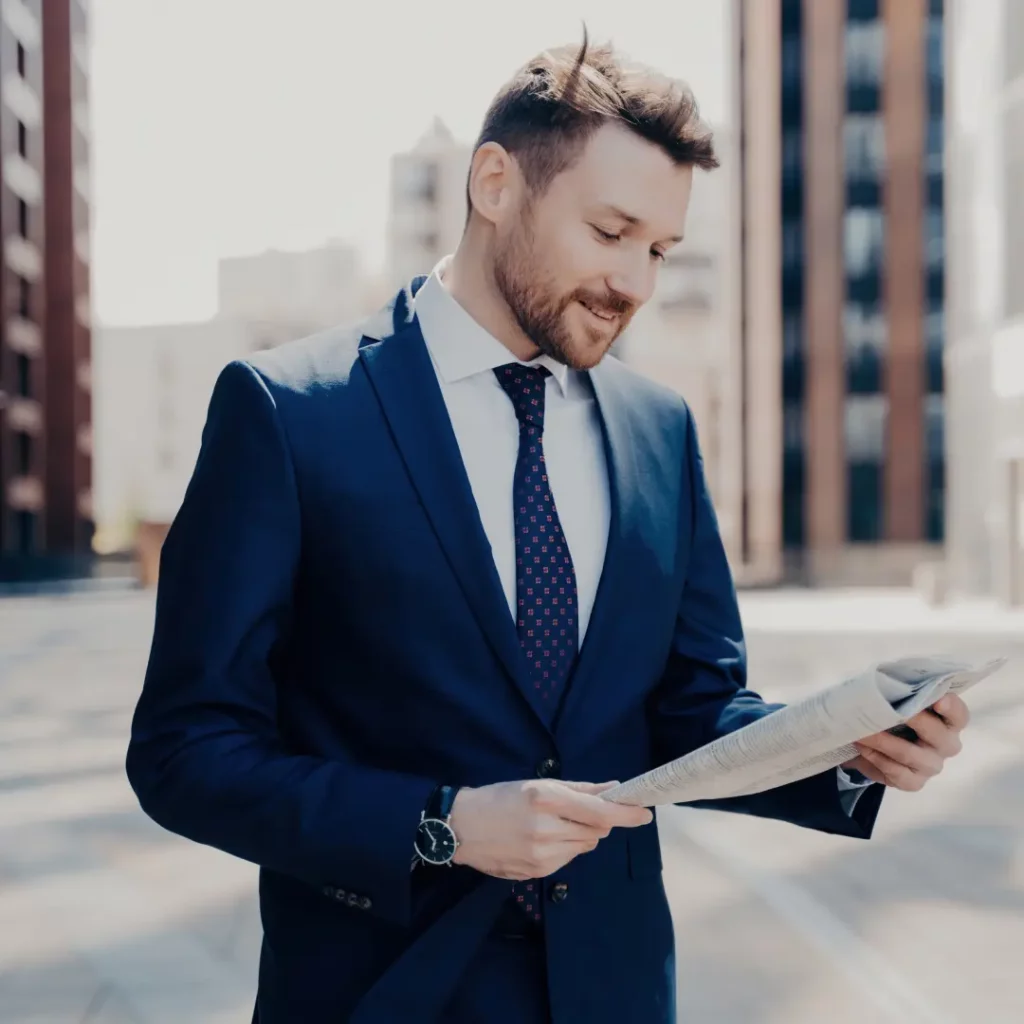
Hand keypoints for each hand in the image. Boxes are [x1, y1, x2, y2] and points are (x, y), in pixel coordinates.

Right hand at [449, 779, 652, 880]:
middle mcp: (546, 828)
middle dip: (596, 822)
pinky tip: (541, 839)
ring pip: (584, 846)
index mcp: (545, 799)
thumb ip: (579, 789)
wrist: (461, 828)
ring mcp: (541, 854)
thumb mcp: (537, 784)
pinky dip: (565, 848)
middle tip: (576, 811)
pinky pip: (567, 859)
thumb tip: (614, 790)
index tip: (645, 813)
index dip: (626, 814)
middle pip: (596, 831)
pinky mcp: (537, 872)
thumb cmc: (499, 798)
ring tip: (552, 825)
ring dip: (580, 835)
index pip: (599, 812)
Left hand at [842, 694, 969, 791]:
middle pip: (937, 734)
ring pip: (909, 754)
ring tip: (860, 730)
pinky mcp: (913, 782)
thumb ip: (902, 693)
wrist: (880, 746)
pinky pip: (894, 771)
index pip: (959, 715)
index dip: (952, 707)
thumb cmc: (895, 715)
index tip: (939, 700)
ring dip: (881, 741)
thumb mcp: (900, 702)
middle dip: (913, 720)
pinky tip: (860, 746)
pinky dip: (874, 757)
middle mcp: (946, 745)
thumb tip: (883, 683)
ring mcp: (931, 766)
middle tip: (888, 708)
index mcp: (949, 722)